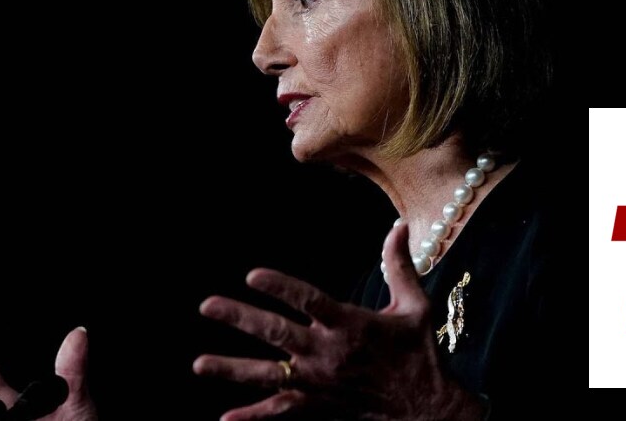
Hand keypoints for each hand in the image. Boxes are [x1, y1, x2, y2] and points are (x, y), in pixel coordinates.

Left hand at [194, 224, 485, 419]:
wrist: (426, 408)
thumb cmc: (419, 353)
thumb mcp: (415, 306)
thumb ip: (399, 265)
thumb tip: (399, 224)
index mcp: (351, 324)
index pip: (308, 300)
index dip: (280, 287)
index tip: (252, 275)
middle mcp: (329, 353)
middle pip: (277, 333)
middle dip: (240, 318)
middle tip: (207, 305)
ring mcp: (319, 382)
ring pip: (268, 374)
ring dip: (232, 368)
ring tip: (199, 363)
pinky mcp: (317, 405)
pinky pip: (280, 411)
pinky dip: (253, 416)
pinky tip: (226, 418)